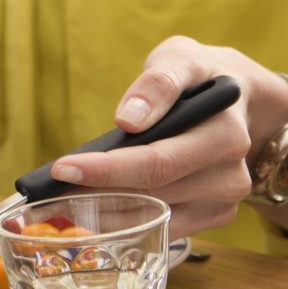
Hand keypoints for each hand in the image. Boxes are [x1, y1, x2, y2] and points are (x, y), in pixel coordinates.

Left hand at [48, 37, 287, 237]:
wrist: (239, 102)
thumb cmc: (201, 76)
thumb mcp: (182, 59)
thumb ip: (158, 83)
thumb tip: (129, 120)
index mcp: (225, 133)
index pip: (158, 161)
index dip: (108, 169)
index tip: (61, 168)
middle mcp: (232, 173)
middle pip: (153, 193)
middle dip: (95, 194)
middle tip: (48, 194)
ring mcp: (226, 199)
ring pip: (154, 216)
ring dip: (104, 213)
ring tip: (60, 201)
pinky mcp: (217, 215)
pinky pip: (163, 229)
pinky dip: (124, 224)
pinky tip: (91, 213)